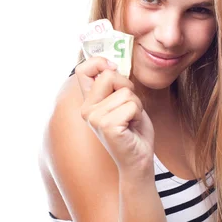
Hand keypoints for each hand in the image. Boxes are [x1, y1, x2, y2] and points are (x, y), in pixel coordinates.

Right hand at [75, 56, 154, 172]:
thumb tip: (112, 66)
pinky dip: (138, 113)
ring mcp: (95, 118)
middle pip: (110, 76)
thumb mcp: (123, 101)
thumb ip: (115, 85)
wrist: (139, 159)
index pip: (83, 70)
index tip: (113, 68)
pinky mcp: (107, 126)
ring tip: (131, 120)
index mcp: (89, 102)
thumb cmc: (133, 130)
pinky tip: (132, 126)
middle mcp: (87, 109)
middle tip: (129, 108)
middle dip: (128, 87)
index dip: (99, 62)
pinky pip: (132, 105)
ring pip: (125, 92)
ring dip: (136, 104)